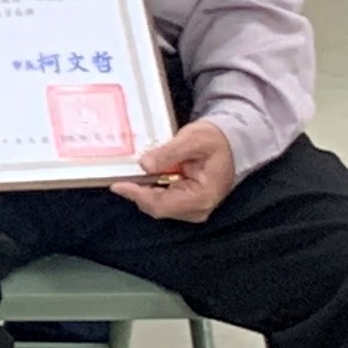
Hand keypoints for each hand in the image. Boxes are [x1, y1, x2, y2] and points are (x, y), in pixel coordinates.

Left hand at [113, 120, 240, 223]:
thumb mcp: (194, 139)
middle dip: (136, 191)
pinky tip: (141, 175)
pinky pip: (160, 199)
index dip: (138, 195)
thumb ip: (170, 152)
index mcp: (203, 197)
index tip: (118, 185)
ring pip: (156, 204)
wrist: (230, 145)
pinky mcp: (185, 203)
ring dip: (141, 189)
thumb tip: (145, 164)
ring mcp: (191, 208)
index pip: (163, 205)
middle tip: (118, 173)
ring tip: (128, 172)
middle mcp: (198, 208)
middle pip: (156, 207)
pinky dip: (148, 188)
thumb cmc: (215, 141)